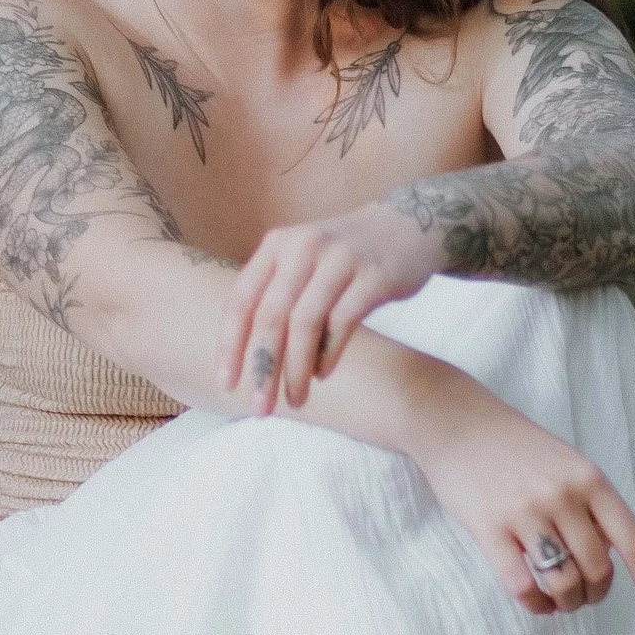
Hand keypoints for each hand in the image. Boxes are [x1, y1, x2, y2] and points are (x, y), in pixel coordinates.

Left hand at [215, 200, 445, 410]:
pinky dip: (328, 354)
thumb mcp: (302, 260)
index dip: (230, 344)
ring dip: (296, 369)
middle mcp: (304, 247)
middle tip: (261, 407)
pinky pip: (342, 323)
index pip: (242, 300)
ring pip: (305, 323)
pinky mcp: (373, 277)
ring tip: (295, 399)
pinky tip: (322, 374)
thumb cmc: (345, 257)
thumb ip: (275, 296)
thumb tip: (249, 359)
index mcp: (277, 245)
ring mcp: (339, 260)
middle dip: (263, 367)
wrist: (409, 227)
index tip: (225, 384)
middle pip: (271, 316)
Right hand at [408, 372, 634, 626]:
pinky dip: (537, 605)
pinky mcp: (490, 529)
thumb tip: (613, 559)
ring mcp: (526, 513)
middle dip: (596, 594)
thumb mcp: (568, 464)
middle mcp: (564, 496)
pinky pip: (524, 587)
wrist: (456, 421)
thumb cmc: (516, 448)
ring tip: (561, 599)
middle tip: (584, 594)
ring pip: (565, 583)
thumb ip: (593, 505)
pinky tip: (538, 602)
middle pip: (599, 571)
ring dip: (568, 602)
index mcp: (591, 480)